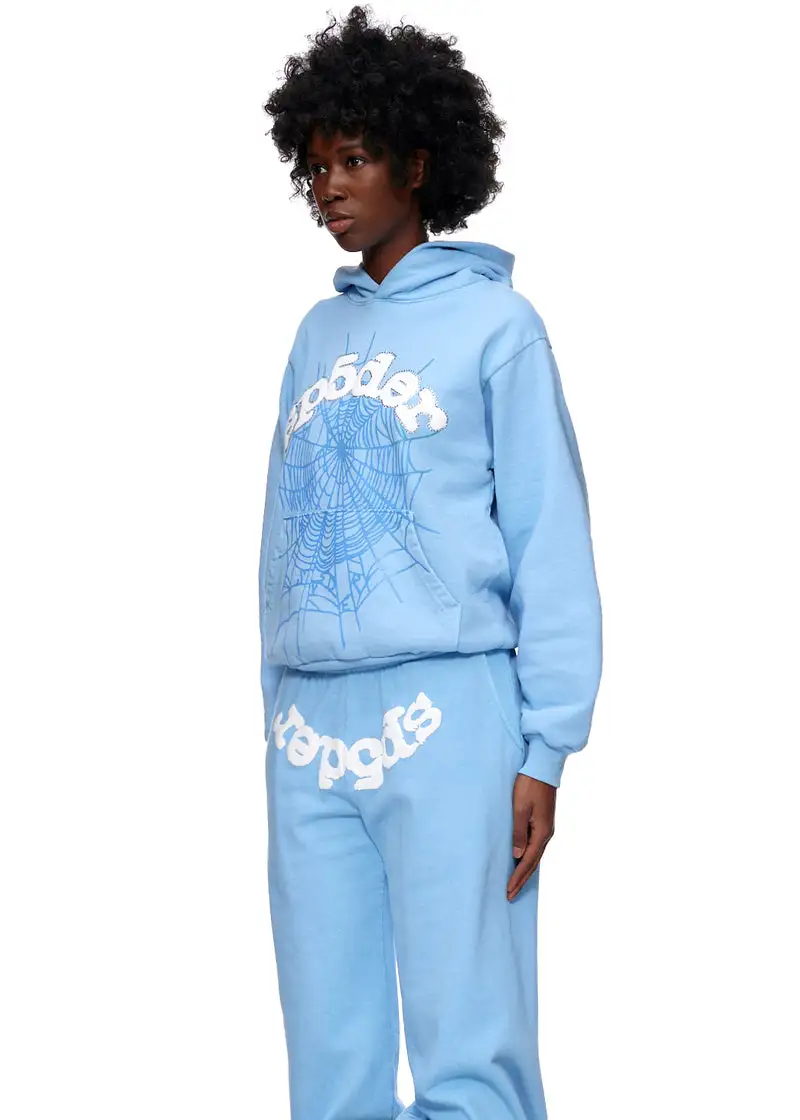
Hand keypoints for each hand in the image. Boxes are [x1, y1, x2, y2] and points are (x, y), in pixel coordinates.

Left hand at [507, 774, 555, 900]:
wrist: (543, 767)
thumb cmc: (529, 785)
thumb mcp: (520, 808)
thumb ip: (518, 832)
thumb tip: (517, 855)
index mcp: (541, 832)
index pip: (528, 862)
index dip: (517, 877)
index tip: (508, 891)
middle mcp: (546, 833)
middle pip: (533, 862)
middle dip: (521, 879)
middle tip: (511, 894)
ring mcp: (545, 828)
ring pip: (535, 855)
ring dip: (525, 869)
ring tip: (515, 882)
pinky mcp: (543, 821)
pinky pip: (535, 846)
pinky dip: (528, 857)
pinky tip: (522, 860)